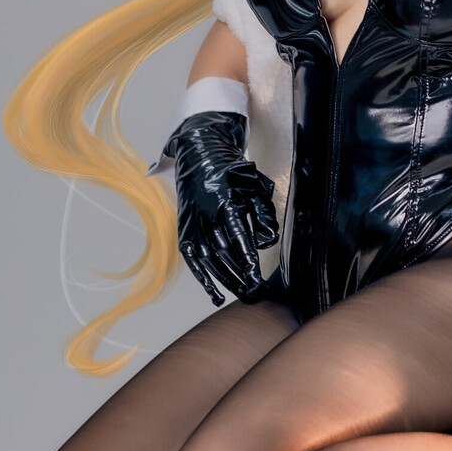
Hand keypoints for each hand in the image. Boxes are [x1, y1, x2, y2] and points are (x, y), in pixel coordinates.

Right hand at [163, 110, 278, 306]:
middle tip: (257, 295)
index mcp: (225, 202)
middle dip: (241, 278)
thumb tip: (267, 241)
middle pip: (224, 255)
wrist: (198, 155)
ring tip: (243, 296)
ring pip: (209, 260)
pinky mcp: (184, 230)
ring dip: (226, 281)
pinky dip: (203, 279)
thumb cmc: (234, 172)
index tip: (258, 281)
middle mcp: (206, 215)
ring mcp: (192, 223)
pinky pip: (193, 259)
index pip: (238, 239)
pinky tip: (215, 295)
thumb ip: (264, 213)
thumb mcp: (256, 186)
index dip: (248, 263)